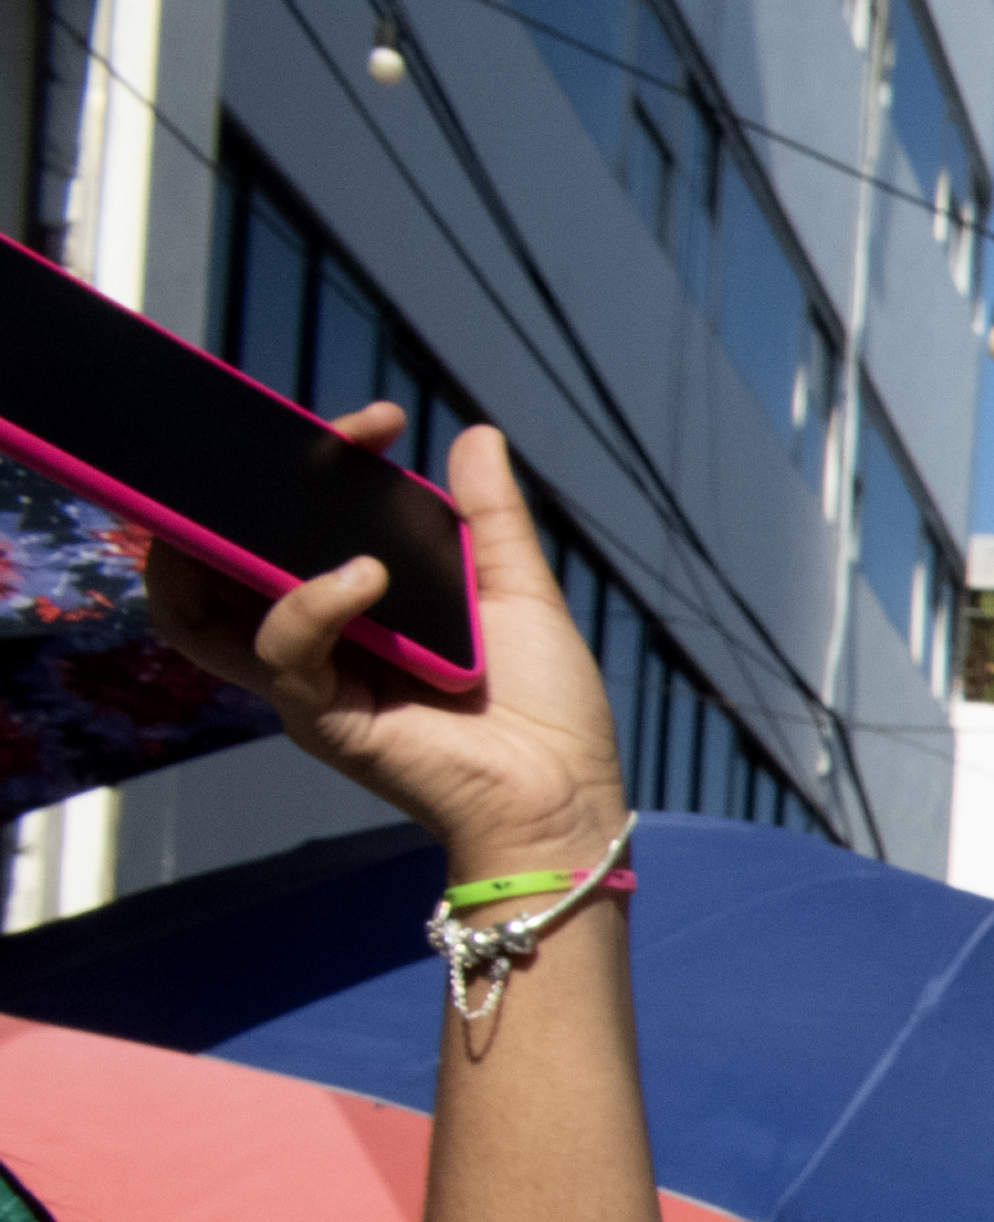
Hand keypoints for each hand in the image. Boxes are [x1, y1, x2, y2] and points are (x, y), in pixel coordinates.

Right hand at [141, 416, 630, 885]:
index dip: (312, 464)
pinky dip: (313, 603)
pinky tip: (367, 577)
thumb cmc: (544, 710)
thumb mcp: (516, 593)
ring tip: (288, 504)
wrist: (563, 796)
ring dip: (222, 546)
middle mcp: (317, 639)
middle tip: (319, 445)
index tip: (378, 425)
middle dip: (234, 490)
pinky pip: (284, 651)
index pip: (286, 526)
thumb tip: (475, 433)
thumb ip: (489, 518)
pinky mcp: (320, 716)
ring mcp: (311, 677)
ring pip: (202, 610)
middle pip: (216, 561)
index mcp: (354, 607)